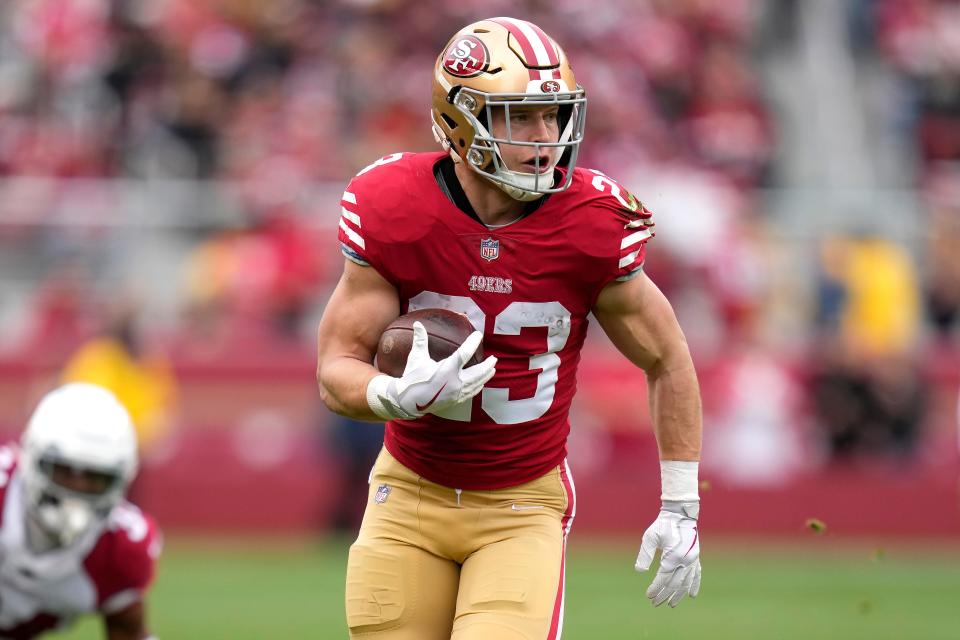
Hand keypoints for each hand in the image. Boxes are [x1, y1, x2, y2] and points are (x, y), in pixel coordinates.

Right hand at [367, 321, 496, 419]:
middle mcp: (454, 382)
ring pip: (476, 383)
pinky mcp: (455, 400)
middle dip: (487, 365)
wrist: (407, 401)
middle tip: (494, 358)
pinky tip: (481, 383)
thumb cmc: (412, 378)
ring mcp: (456, 393)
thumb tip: (417, 324)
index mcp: (446, 369)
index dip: (473, 342)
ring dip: (486, 376)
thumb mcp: (416, 358)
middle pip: (478, 372)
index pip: (464, 353)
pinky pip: (471, 393)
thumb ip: (420, 340)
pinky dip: (478, 386)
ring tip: (492, 369)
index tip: (479, 335)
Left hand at [635, 501, 700, 607]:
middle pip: (674, 584)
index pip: (663, 578)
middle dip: (665, 595)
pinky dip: (694, 585)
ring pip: (686, 582)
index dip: (656, 588)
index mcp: (673, 556)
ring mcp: (692, 559)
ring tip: (672, 604)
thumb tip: (639, 571)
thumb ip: (645, 554)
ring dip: (678, 595)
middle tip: (655, 603)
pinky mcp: (696, 557)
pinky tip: (691, 595)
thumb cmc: (663, 525)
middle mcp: (685, 560)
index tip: (648, 595)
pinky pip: (697, 574)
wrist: (680, 514)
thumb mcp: (650, 537)